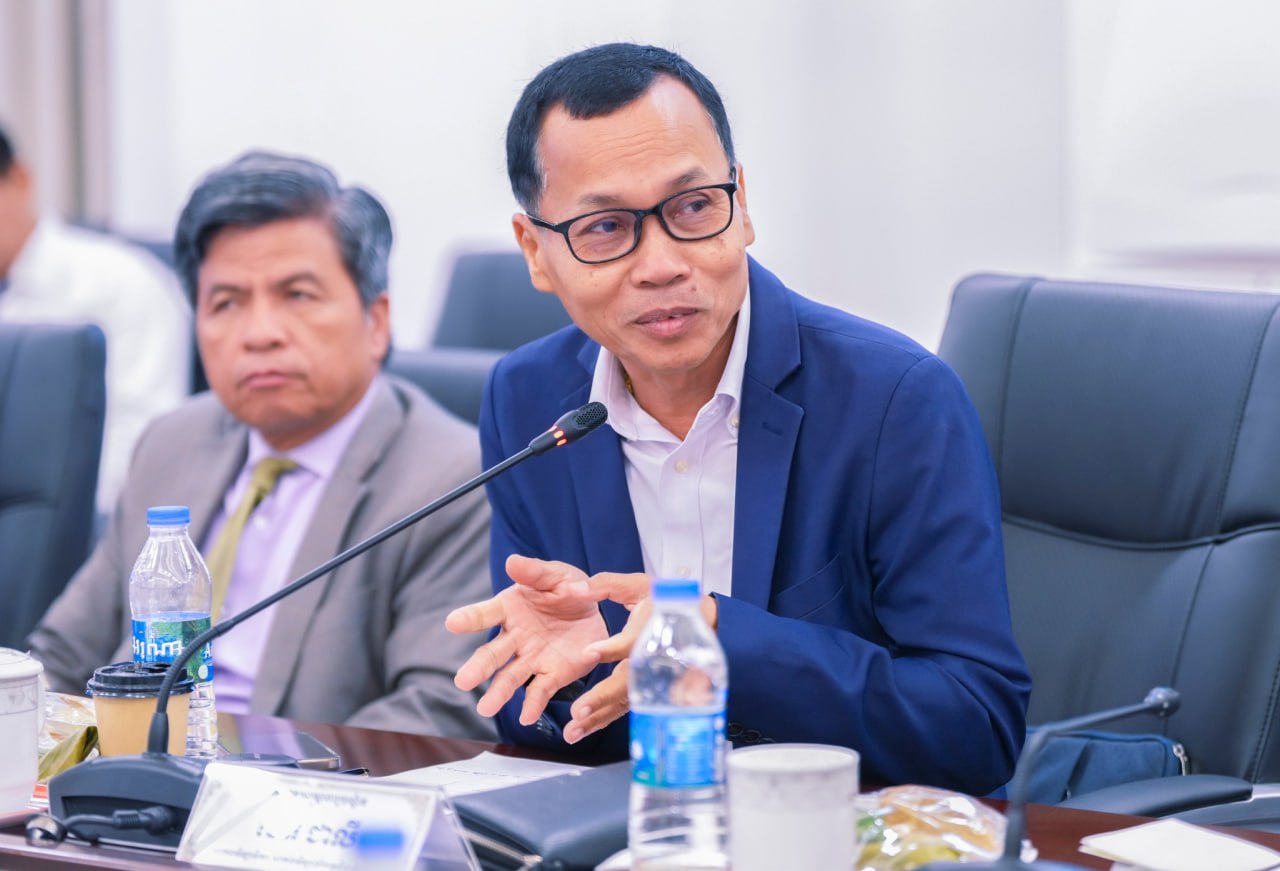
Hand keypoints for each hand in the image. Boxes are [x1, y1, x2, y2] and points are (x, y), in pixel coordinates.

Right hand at [446, 555, 639, 726]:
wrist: (595, 611)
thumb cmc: (567, 589)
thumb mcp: (557, 576)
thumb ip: (536, 573)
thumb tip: (511, 561)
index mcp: (511, 608)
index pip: (486, 613)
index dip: (470, 618)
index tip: (453, 622)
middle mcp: (516, 637)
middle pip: (492, 653)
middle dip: (478, 667)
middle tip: (463, 681)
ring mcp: (532, 658)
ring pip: (511, 677)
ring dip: (498, 693)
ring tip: (485, 709)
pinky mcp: (553, 673)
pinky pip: (541, 690)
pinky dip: (533, 705)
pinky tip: (526, 717)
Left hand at [565, 585, 720, 743]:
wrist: (701, 624)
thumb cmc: (666, 604)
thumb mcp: (640, 586)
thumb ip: (607, 584)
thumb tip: (576, 587)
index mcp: (648, 634)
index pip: (629, 644)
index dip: (610, 649)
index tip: (589, 653)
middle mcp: (649, 662)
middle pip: (626, 683)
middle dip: (602, 697)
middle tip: (579, 708)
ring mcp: (649, 681)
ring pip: (623, 703)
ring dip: (598, 718)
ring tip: (574, 730)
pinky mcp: (646, 691)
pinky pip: (624, 708)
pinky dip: (603, 720)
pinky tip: (584, 729)